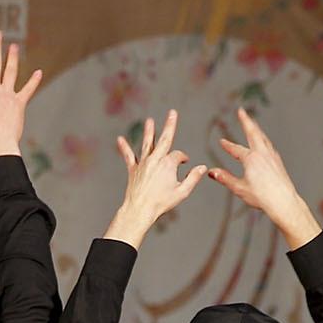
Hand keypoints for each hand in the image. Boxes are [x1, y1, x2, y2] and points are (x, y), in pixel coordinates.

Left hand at [102, 110, 207, 248]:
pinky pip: (128, 156)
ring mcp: (143, 163)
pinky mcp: (133, 169)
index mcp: (168, 164)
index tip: (184, 164)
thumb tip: (203, 167)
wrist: (140, 209)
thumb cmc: (161, 202)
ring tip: (149, 120)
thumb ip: (193, 178)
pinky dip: (124, 147)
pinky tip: (119, 139)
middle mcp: (155, 160)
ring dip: (149, 131)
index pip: (178, 155)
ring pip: (147, 144)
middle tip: (172, 112)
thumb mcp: (182, 192)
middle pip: (165, 139)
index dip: (183, 158)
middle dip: (170, 125)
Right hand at [208, 107, 319, 249]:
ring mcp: (272, 156)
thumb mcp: (239, 188)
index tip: (221, 141)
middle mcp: (262, 154)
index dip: (227, 146)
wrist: (283, 201)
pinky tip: (263, 143)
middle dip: (246, 121)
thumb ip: (224, 178)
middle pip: (253, 133)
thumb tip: (211, 172)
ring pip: (263, 138)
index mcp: (251, 159)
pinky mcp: (278, 161)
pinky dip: (263, 140)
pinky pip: (268, 145)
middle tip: (241, 111)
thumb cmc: (261, 197)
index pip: (236, 150)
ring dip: (256, 129)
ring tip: (252, 124)